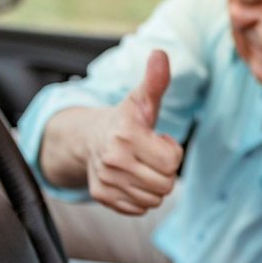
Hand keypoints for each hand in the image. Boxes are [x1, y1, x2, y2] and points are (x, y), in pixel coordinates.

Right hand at [85, 49, 184, 214]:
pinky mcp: (102, 196)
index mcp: (127, 135)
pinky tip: (131, 179)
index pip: (172, 161)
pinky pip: (139, 209)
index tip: (159, 140)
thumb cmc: (125, 120)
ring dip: (154, 185)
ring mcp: (106, 180)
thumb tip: (160, 54)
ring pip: (154, 199)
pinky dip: (140, 198)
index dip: (171, 151)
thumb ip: (155, 81)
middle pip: (165, 184)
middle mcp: (114, 160)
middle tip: (151, 156)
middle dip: (165, 170)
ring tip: (141, 166)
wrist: (89, 138)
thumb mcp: (141, 100)